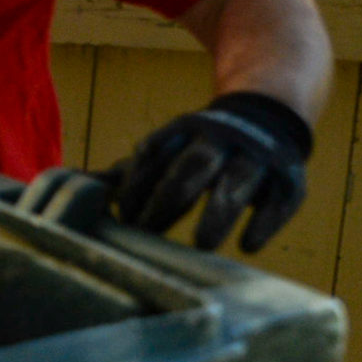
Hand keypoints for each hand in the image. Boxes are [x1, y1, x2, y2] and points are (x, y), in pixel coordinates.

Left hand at [108, 92, 310, 253]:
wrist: (266, 116)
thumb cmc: (198, 149)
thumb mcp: (165, 151)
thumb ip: (126, 173)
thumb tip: (74, 183)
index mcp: (182, 131)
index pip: (154, 157)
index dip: (137, 187)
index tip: (123, 220)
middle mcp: (219, 140)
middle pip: (192, 167)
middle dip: (169, 200)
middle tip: (148, 233)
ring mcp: (256, 157)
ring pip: (237, 181)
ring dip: (218, 212)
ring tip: (202, 244)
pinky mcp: (287, 177)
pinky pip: (279, 199)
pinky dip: (264, 221)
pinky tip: (248, 245)